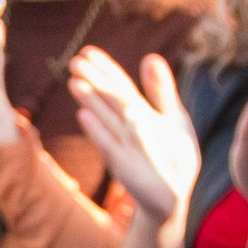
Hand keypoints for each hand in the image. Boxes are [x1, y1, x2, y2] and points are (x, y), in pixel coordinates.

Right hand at [70, 48, 198, 233]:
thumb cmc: (172, 157)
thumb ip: (161, 91)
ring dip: (90, 102)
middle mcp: (127, 127)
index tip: (86, 51)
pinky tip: (83, 115)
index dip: (105, 69)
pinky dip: (98, 132)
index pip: (120, 86)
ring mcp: (124, 146)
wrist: (172, 195)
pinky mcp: (124, 167)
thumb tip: (150, 56)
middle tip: (74, 61)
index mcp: (139, 112)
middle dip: (93, 81)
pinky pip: (110, 146)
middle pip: (109, 100)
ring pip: (106, 119)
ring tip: (74, 82)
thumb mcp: (173, 118)